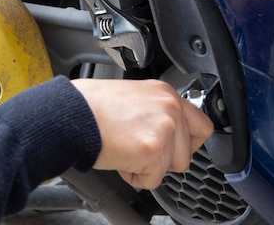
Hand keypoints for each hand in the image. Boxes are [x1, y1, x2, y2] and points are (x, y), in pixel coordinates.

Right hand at [71, 78, 212, 188]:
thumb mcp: (132, 95)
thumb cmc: (90, 105)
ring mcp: (164, 129)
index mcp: (165, 92)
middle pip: (188, 151)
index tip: (174, 148)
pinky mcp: (153, 150)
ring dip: (150, 167)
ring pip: (173, 166)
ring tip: (127, 153)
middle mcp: (170, 108)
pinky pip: (154, 180)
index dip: (188, 142)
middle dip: (165, 158)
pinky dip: (136, 178)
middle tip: (140, 151)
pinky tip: (121, 160)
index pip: (201, 124)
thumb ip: (155, 110)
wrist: (72, 114)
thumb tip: (164, 129)